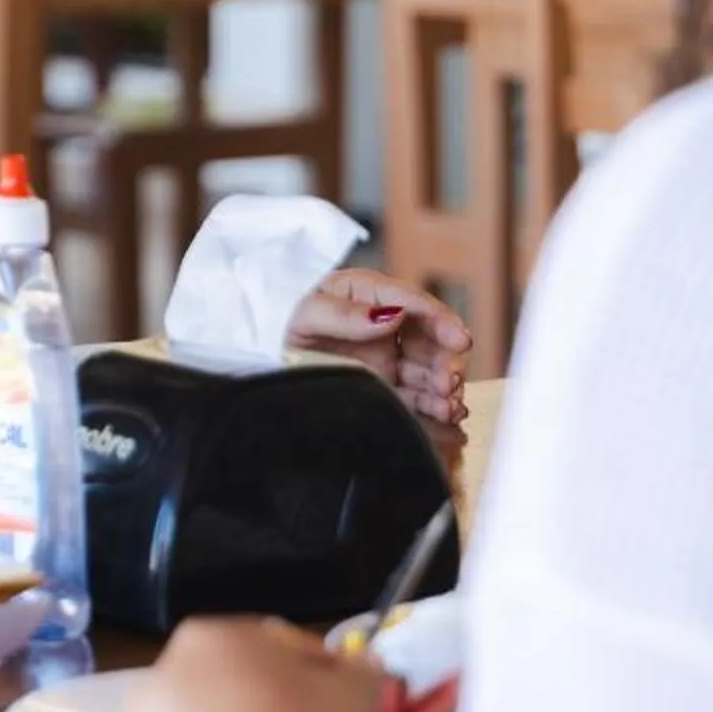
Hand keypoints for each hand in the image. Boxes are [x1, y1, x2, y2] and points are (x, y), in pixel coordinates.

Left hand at [286, 269, 470, 430]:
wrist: (253, 357)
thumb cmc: (274, 321)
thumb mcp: (303, 312)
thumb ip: (346, 314)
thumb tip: (391, 315)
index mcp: (366, 294)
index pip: (413, 303)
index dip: (441, 320)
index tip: (459, 339)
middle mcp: (381, 325)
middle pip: (429, 340)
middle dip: (447, 360)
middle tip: (449, 381)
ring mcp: (383, 358)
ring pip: (427, 370)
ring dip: (445, 386)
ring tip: (449, 405)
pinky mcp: (380, 387)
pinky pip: (414, 397)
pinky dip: (435, 407)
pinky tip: (448, 417)